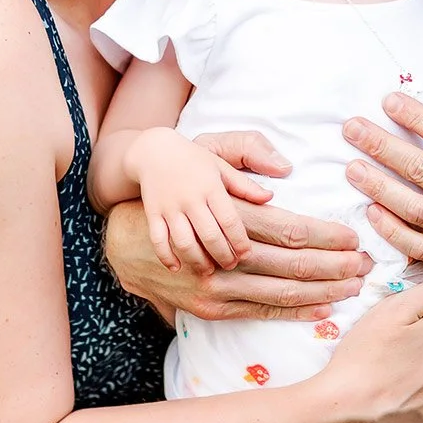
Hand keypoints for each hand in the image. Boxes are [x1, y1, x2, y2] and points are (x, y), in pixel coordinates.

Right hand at [104, 129, 370, 321]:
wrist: (122, 237)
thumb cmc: (178, 191)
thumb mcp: (207, 154)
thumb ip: (245, 155)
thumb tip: (281, 172)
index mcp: (226, 215)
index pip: (287, 228)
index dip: (325, 235)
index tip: (355, 238)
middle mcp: (221, 255)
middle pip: (290, 264)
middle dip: (334, 266)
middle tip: (367, 266)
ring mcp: (214, 287)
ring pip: (279, 291)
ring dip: (321, 290)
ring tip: (354, 286)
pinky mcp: (209, 307)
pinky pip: (258, 312)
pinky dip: (292, 311)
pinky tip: (322, 308)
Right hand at [130, 128, 272, 271]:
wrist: (154, 151)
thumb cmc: (193, 160)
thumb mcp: (221, 167)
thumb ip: (244, 185)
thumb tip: (269, 198)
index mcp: (211, 187)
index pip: (229, 220)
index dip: (239, 241)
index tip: (246, 254)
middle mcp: (190, 198)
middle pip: (209, 235)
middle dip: (222, 255)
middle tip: (230, 266)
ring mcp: (169, 207)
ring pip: (184, 242)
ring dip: (197, 260)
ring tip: (207, 271)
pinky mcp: (152, 213)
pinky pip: (158, 240)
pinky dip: (166, 257)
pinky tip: (177, 268)